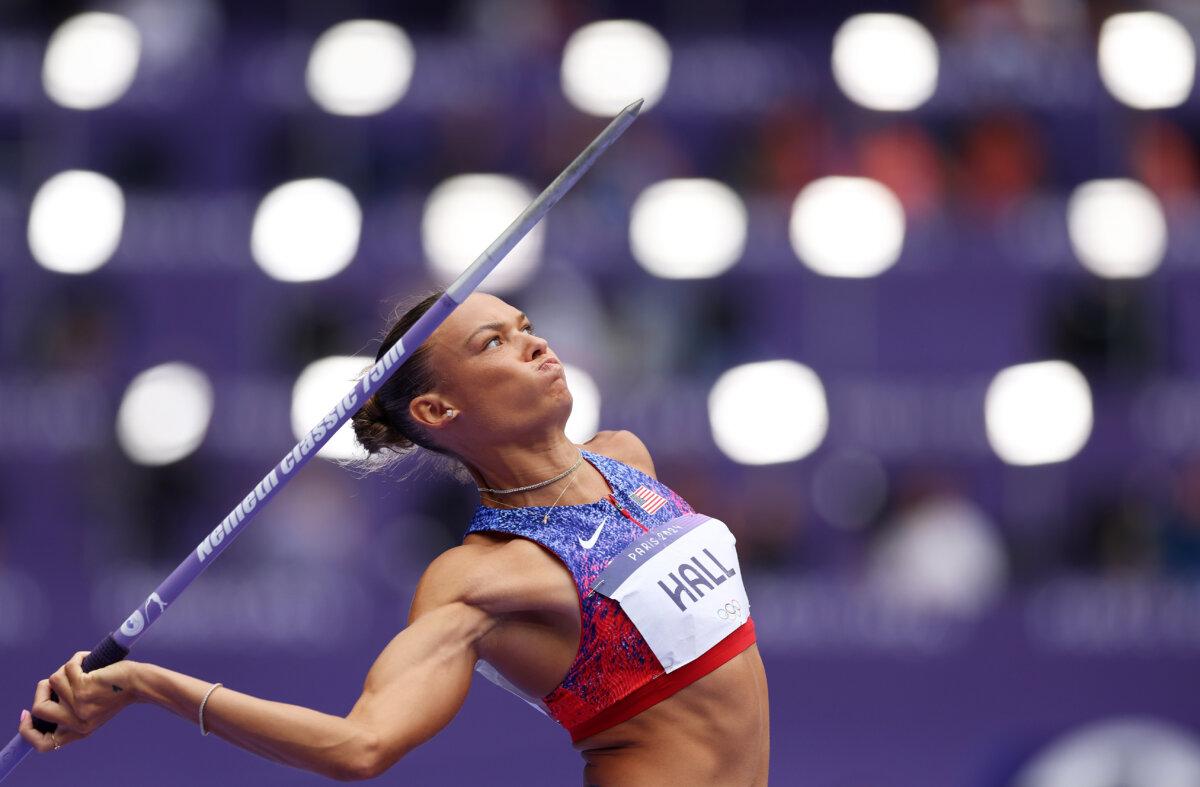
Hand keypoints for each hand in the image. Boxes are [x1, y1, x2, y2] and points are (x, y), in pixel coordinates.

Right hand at [17, 651, 140, 752]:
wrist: (140, 684)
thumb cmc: (118, 693)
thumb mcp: (93, 713)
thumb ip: (70, 714)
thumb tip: (42, 699)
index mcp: (78, 732)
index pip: (43, 744)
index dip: (28, 730)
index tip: (26, 713)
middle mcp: (77, 722)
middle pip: (38, 709)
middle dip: (40, 691)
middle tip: (51, 682)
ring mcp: (79, 704)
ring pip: (53, 681)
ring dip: (65, 669)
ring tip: (82, 668)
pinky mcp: (84, 686)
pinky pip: (67, 667)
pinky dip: (77, 658)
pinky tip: (88, 659)